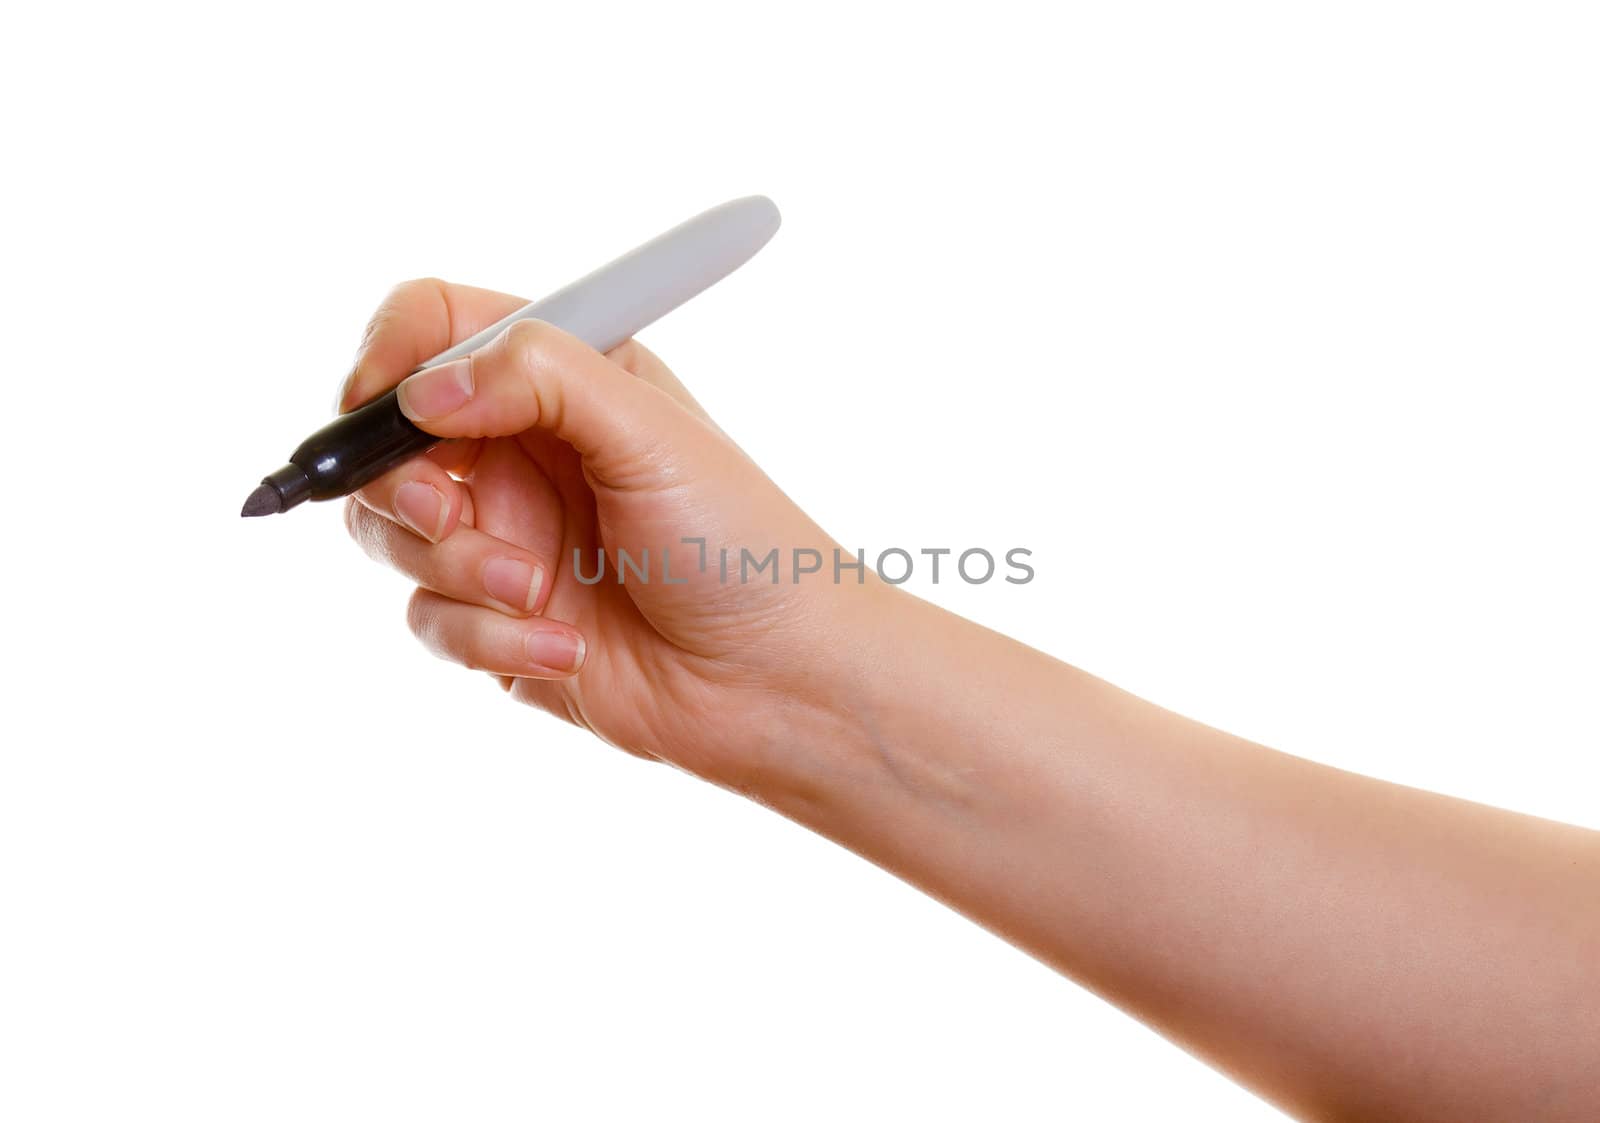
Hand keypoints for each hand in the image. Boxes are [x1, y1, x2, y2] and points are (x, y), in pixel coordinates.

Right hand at [340, 279, 881, 789]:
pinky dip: (489, 637)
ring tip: (540, 592)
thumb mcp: (650, 433)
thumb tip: (425, 387)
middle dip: (404, 485)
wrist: (777, 680)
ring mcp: (505, 536)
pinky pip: (431, 619)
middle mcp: (522, 451)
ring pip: (394, 535)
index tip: (378, 398)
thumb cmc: (739, 544)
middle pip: (389, 439)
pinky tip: (568, 649)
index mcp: (563, 379)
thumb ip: (539, 378)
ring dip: (458, 570)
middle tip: (450, 516)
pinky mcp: (498, 619)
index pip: (437, 326)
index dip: (392, 354)